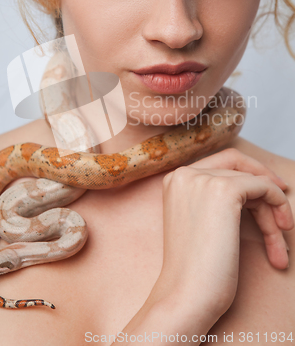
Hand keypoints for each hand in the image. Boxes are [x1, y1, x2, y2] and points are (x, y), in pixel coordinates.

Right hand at [154, 149, 292, 318]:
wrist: (186, 295)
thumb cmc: (194, 269)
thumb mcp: (199, 223)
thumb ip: (213, 199)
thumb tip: (255, 185)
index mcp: (174, 181)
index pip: (220, 163)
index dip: (248, 172)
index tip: (271, 190)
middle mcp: (185, 174)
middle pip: (238, 170)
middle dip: (264, 192)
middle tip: (283, 215)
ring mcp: (203, 179)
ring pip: (252, 181)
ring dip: (272, 210)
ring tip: (280, 244)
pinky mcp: (224, 190)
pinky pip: (263, 187)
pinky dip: (278, 204)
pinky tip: (281, 230)